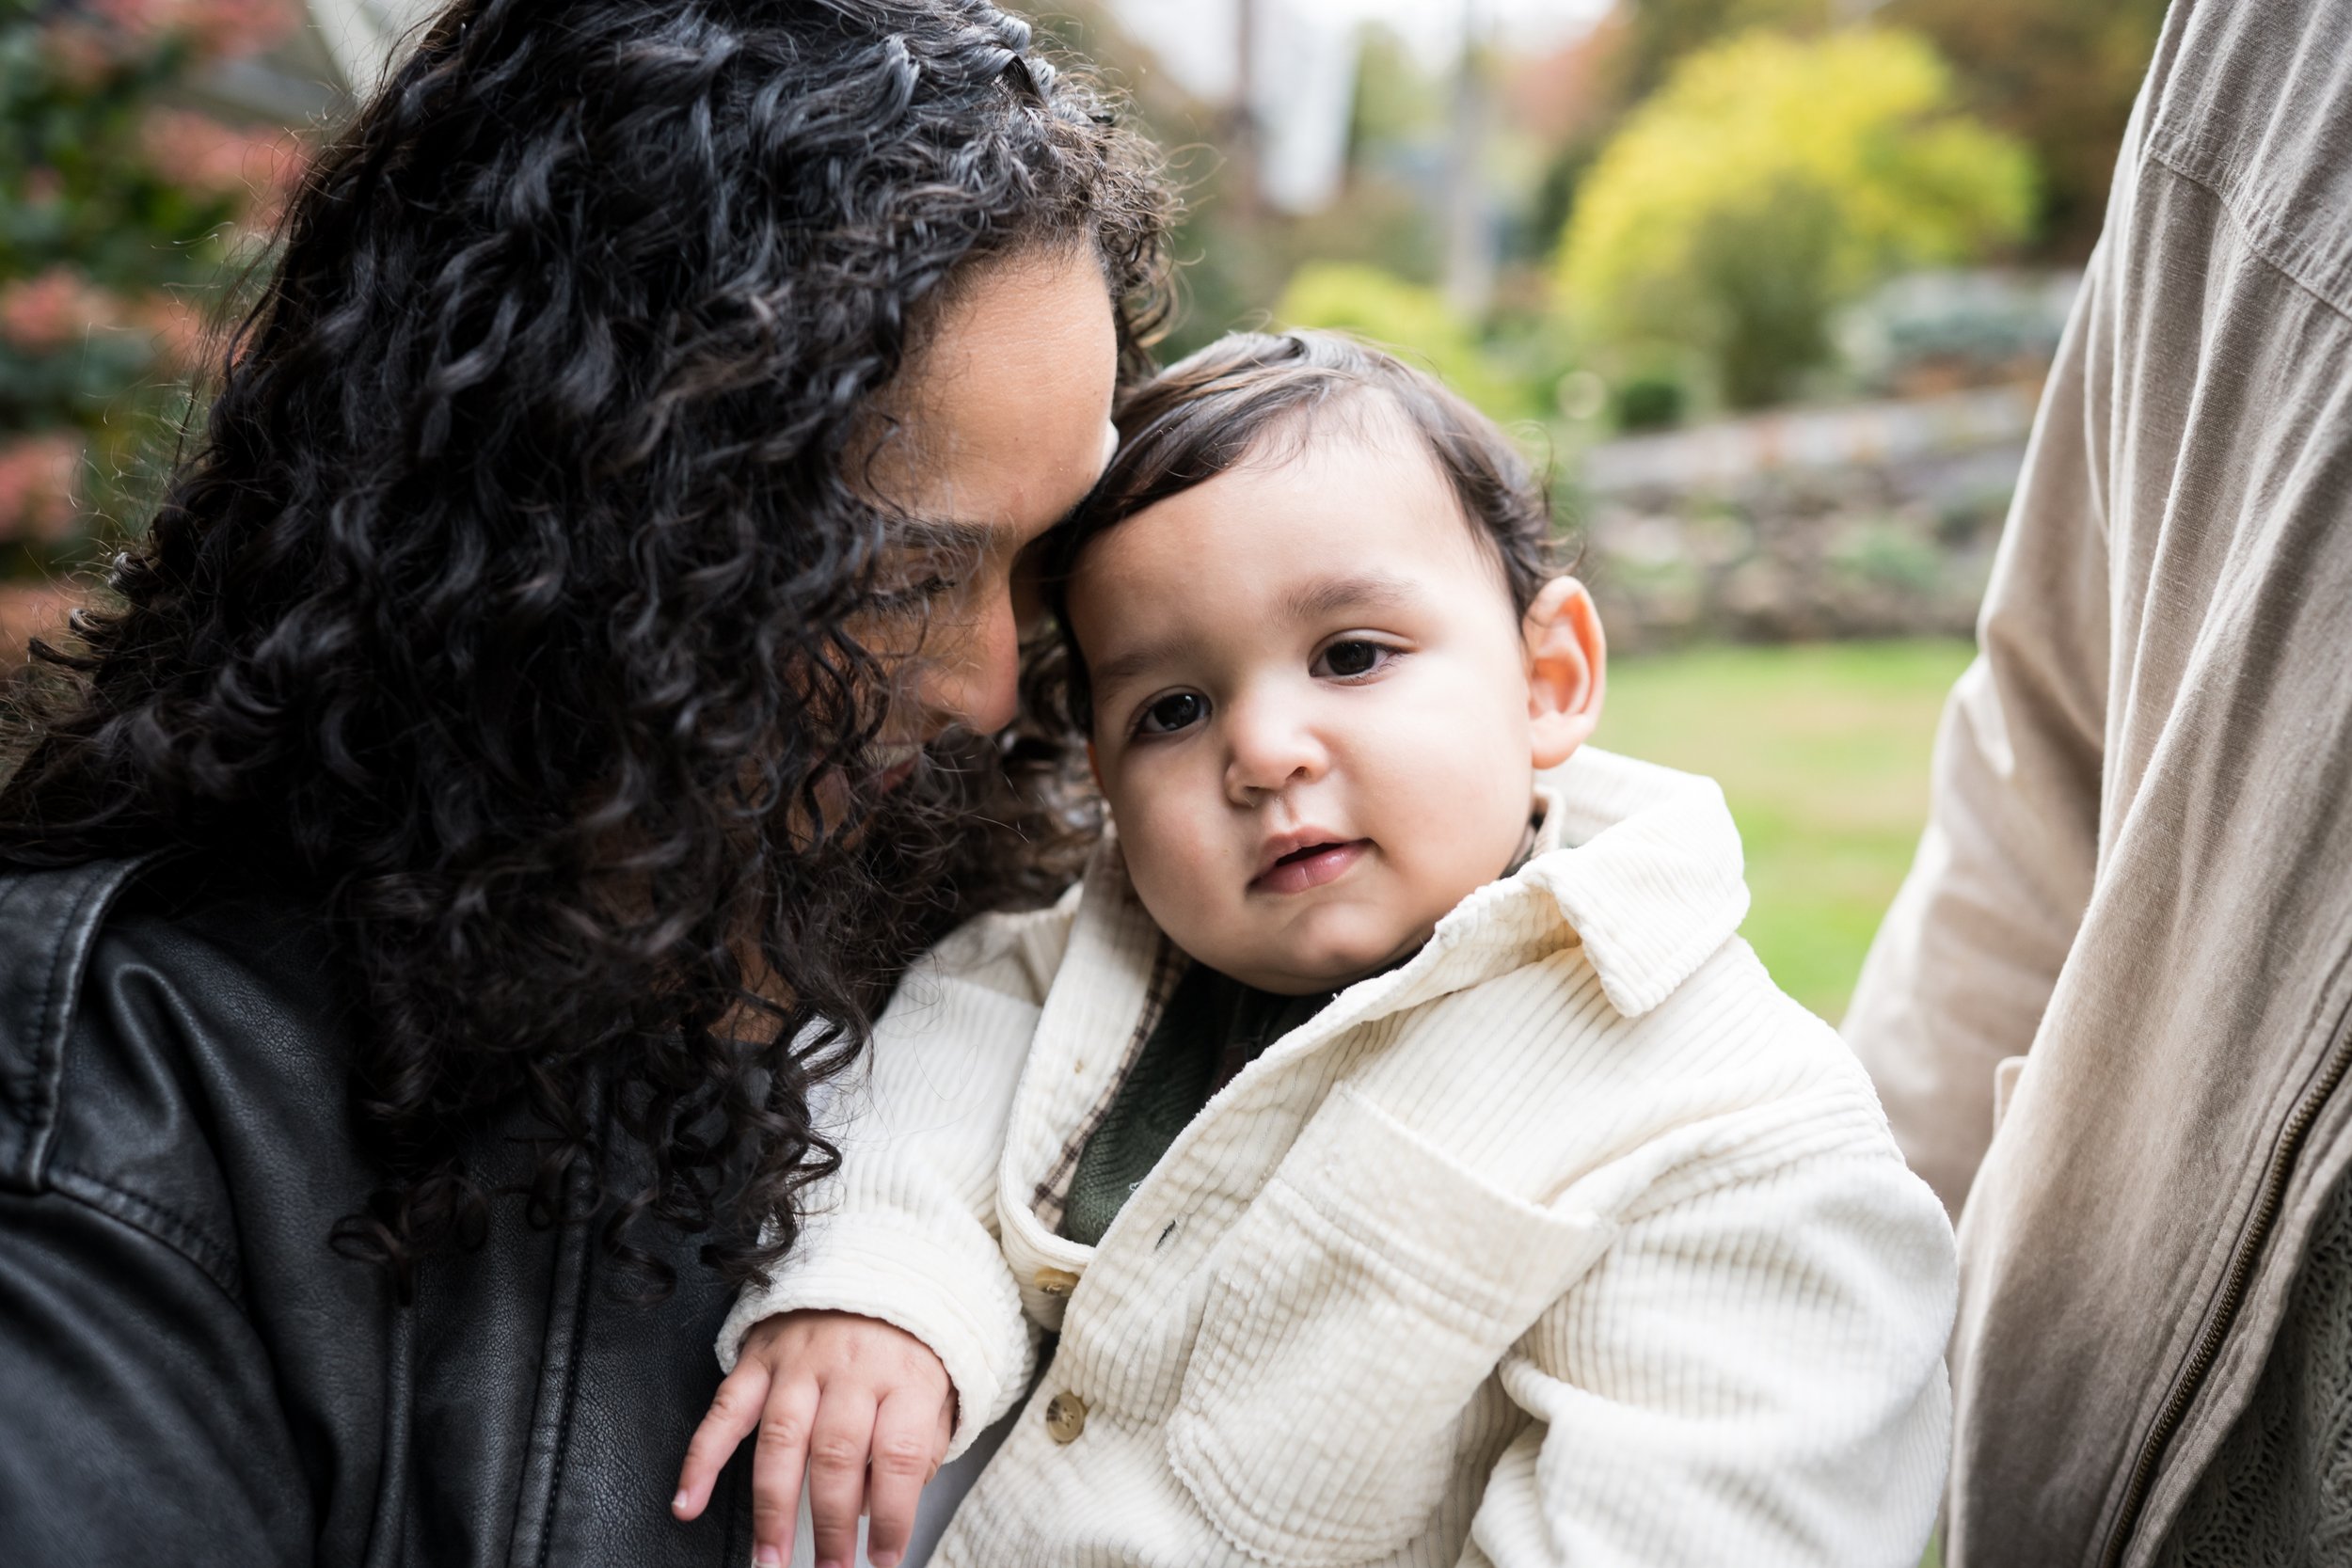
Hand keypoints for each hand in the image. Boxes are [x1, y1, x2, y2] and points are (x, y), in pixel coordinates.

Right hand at [673, 1310, 954, 1567]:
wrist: (880, 1258)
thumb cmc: (911, 1338)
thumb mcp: (940, 1385)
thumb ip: (921, 1446)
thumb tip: (885, 1507)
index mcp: (905, 1376)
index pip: (899, 1456)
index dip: (891, 1516)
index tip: (881, 1560)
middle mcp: (851, 1368)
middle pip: (837, 1456)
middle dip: (829, 1525)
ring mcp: (800, 1361)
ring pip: (782, 1441)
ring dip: (771, 1508)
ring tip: (769, 1559)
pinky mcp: (759, 1356)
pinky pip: (726, 1410)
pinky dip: (702, 1458)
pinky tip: (689, 1501)